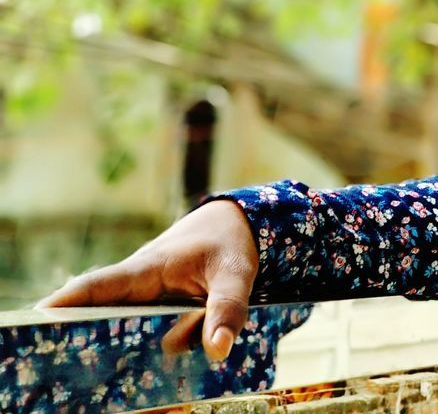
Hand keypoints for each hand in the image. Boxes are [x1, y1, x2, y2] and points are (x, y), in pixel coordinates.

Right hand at [36, 199, 259, 361]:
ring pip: (118, 324)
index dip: (68, 300)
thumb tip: (217, 350)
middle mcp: (137, 284)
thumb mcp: (236, 274)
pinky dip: (134, 347)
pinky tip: (128, 374)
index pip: (100, 285)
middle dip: (75, 330)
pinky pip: (138, 329)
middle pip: (97, 311)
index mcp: (148, 269)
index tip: (37, 314)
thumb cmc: (229, 245)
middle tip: (53, 358)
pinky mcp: (154, 308)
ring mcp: (143, 297)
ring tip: (86, 375)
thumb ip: (228, 309)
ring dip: (105, 344)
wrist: (234, 225)